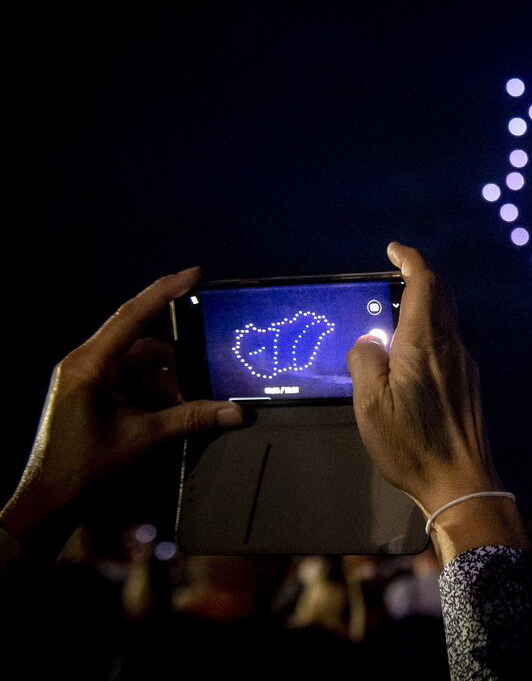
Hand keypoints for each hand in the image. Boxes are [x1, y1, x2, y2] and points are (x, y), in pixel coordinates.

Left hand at [1, 269, 243, 541]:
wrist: (50, 503)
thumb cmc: (82, 467)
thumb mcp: (143, 438)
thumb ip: (191, 419)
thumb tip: (237, 411)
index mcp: (89, 364)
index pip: (133, 316)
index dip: (165, 291)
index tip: (194, 274)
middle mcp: (89, 365)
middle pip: (147, 347)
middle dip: (180, 364)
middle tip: (211, 373)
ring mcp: (93, 381)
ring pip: (146, 368)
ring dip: (172, 385)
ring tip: (195, 405)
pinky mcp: (100, 398)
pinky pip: (139, 385)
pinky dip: (161, 396)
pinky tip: (179, 413)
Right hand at [347, 243, 524, 560]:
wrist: (462, 482)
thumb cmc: (411, 444)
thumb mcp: (369, 405)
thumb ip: (365, 362)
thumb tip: (370, 340)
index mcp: (425, 343)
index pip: (425, 284)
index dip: (411, 260)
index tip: (395, 250)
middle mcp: (451, 346)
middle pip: (442, 296)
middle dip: (420, 277)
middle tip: (395, 273)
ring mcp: (465, 366)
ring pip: (448, 319)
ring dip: (426, 305)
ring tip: (397, 313)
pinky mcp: (469, 385)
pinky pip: (450, 342)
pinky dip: (431, 330)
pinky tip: (413, 352)